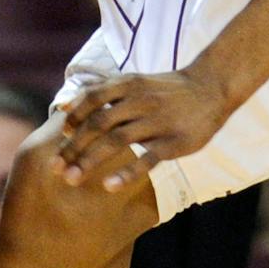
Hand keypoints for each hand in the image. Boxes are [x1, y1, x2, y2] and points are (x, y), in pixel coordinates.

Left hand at [56, 68, 232, 190]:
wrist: (212, 88)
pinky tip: (109, 186)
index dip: (74, 118)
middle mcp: (140, 101)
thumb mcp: (136, 81)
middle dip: (74, 147)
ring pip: (116, 141)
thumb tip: (66, 107)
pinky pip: (147, 159)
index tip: (61, 136)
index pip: (92, 99)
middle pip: (99, 124)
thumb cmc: (167, 89)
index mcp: (129, 85)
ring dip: (90, 161)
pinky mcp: (173, 142)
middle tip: (56, 168)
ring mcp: (157, 122)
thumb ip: (104, 93)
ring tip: (72, 180)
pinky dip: (126, 173)